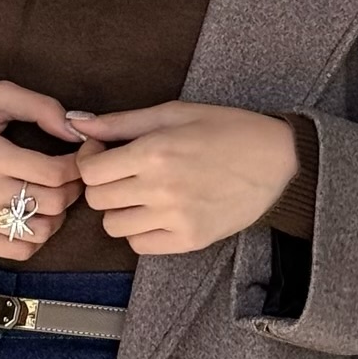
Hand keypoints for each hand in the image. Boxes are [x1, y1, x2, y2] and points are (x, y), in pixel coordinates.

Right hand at [0, 81, 87, 257]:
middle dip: (71, 188)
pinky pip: (20, 251)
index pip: (53, 172)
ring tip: (51, 197)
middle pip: (52, 202)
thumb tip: (76, 132)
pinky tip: (31, 217)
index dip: (77, 166)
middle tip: (69, 177)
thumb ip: (40, 107)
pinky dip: (36, 237)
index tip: (78, 157)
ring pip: (41, 231)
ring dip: (57, 215)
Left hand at [63, 102, 297, 255]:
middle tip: (123, 173)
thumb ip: (122, 122)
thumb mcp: (174, 113)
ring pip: (114, 226)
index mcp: (154, 151)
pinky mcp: (190, 239)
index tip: (105, 154)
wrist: (279, 161)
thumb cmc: (228, 129)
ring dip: (120, 209)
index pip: (90, 171)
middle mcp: (161, 188)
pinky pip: (140, 246)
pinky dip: (140, 232)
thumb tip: (78, 124)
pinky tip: (156, 214)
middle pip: (98, 199)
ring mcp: (175, 218)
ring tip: (142, 194)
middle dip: (103, 184)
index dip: (89, 160)